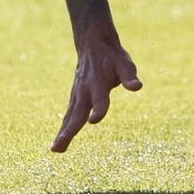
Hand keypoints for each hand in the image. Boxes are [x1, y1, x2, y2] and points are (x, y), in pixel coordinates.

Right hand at [52, 32, 140, 152]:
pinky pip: (68, 115)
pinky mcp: (75, 98)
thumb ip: (129, 76)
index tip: (93, 121)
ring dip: (63, 132)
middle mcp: (85, 90)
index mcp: (99, 83)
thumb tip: (137, 87)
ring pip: (70, 116)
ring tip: (56, 149)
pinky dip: (63, 128)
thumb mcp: (125, 63)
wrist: (93, 44)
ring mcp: (77, 94)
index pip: (100, 99)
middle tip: (59, 145)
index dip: (98, 109)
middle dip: (69, 130)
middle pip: (78, 113)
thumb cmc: (113, 57)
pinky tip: (59, 143)